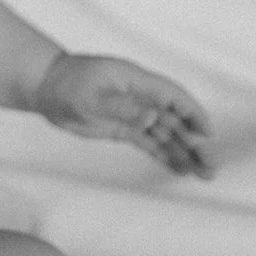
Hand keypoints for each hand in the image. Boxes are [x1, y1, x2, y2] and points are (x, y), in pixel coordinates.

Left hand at [34, 52, 213, 176]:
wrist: (44, 87)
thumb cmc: (65, 85)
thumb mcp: (89, 97)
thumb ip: (121, 107)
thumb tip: (152, 117)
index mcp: (136, 82)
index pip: (173, 97)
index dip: (193, 114)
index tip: (208, 134)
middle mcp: (140, 97)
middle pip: (175, 119)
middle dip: (195, 142)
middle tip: (211, 166)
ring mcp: (132, 112)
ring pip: (165, 133)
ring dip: (184, 151)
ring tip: (202, 174)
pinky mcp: (122, 127)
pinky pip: (149, 141)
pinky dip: (164, 154)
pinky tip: (180, 169)